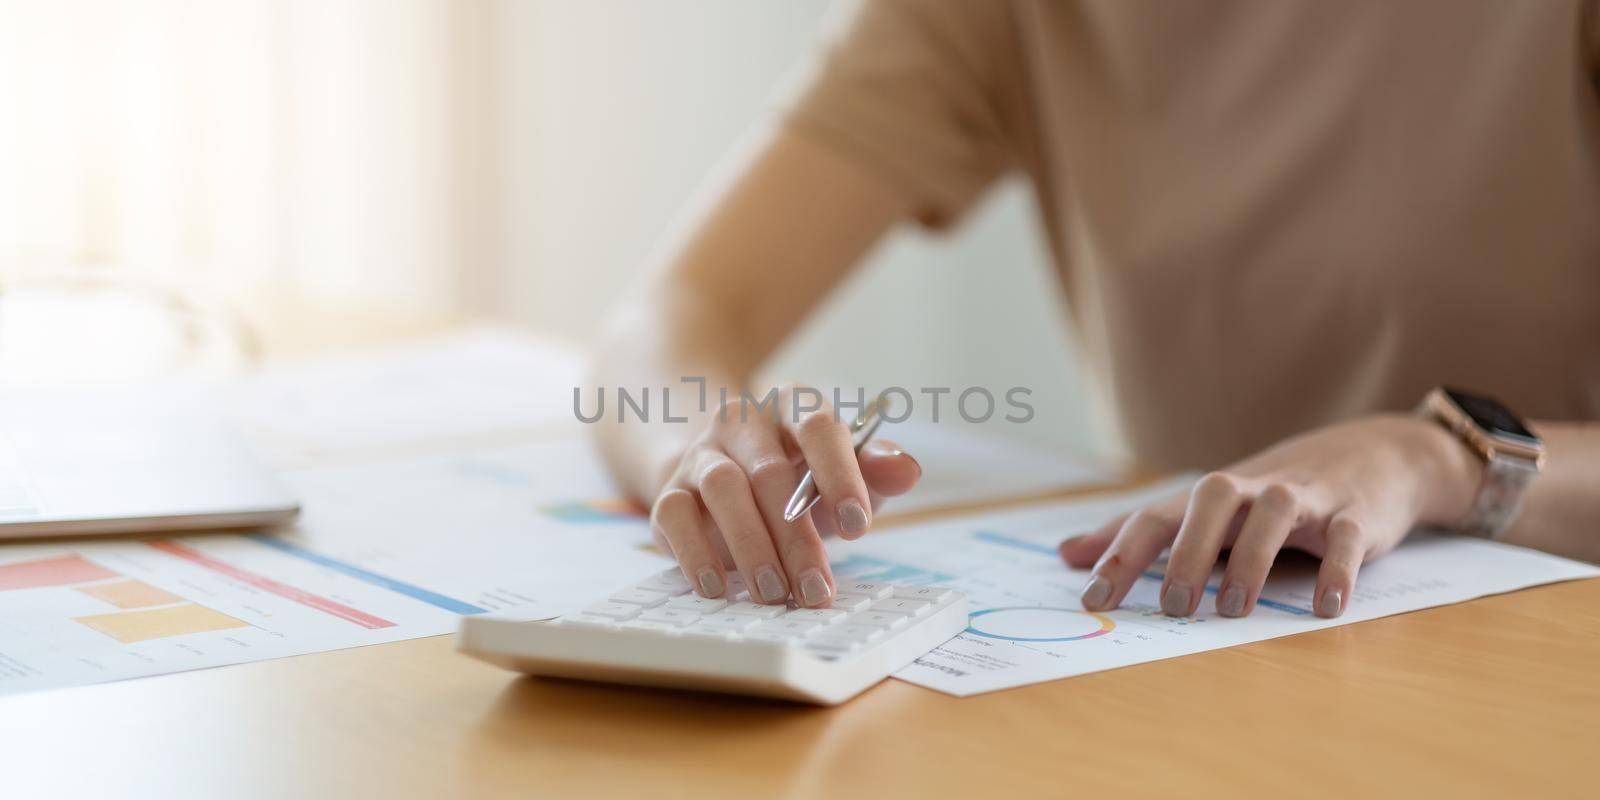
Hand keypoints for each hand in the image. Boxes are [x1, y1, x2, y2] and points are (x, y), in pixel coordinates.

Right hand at [650, 385, 921, 606]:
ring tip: (774, 593)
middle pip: (770, 471)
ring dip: (751, 547)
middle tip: (816, 588)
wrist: (722, 482)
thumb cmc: (798, 480)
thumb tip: (907, 469)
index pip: (816, 425)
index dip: (839, 475)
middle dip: (797, 537)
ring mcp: (701, 454)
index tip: (859, 527)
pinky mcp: (669, 491)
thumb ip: (877, 470)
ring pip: (723, 489)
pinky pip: (674, 515)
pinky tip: (718, 588)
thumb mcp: (844, 473)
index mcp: (791, 405)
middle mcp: (741, 421)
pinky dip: (696, 554)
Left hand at [1059, 415, 1481, 617]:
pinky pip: (1347, 539)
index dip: (1121, 553)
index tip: (1092, 598)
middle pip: (1212, 500)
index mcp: (1212, 496)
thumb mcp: (1207, 510)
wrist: (1380, 453)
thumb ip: (1141, 533)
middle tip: (1172, 606)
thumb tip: (1067, 553)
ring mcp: (1309, 497)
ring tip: (1234, 611)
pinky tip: (1325, 606)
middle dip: (1188, 551)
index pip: (1156, 515)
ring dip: (1251, 560)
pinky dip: (1337, 571)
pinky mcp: (1358, 514)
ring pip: (1275, 513)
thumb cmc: (1275, 493)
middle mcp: (1254, 489)